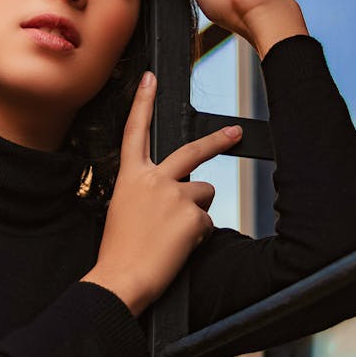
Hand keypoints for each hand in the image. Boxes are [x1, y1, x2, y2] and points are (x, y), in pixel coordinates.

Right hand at [81, 72, 242, 315]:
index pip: (136, 131)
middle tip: (236, 132)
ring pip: (204, 195)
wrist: (121, 277)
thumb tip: (174, 195)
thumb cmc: (119, 250)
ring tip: (174, 235)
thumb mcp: (122, 211)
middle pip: (192, 151)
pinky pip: (207, 224)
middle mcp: (154, 179)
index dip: (144, 102)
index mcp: (131, 177)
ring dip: (197, 213)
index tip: (152, 79)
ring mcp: (175, 196)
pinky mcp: (193, 217)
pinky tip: (178, 248)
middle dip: (218, 141)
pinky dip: (198, 237)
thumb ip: (145, 193)